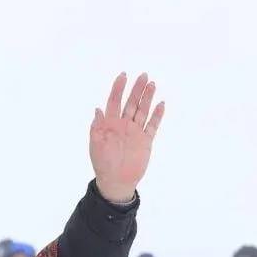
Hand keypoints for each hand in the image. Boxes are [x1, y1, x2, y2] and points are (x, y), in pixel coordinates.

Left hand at [90, 73, 164, 203]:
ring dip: (147, 98)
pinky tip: (161, 104)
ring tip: (152, 84)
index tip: (123, 76)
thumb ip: (97, 127)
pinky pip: (152, 125)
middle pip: (131, 103)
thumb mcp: (96, 145)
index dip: (118, 89)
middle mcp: (123, 125)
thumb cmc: (102, 163)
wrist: (116, 181)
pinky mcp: (145, 140)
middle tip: (143, 75)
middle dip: (136, 89)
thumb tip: (97, 109)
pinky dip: (157, 115)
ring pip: (142, 111)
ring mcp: (135, 132)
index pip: (114, 102)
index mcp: (109, 124)